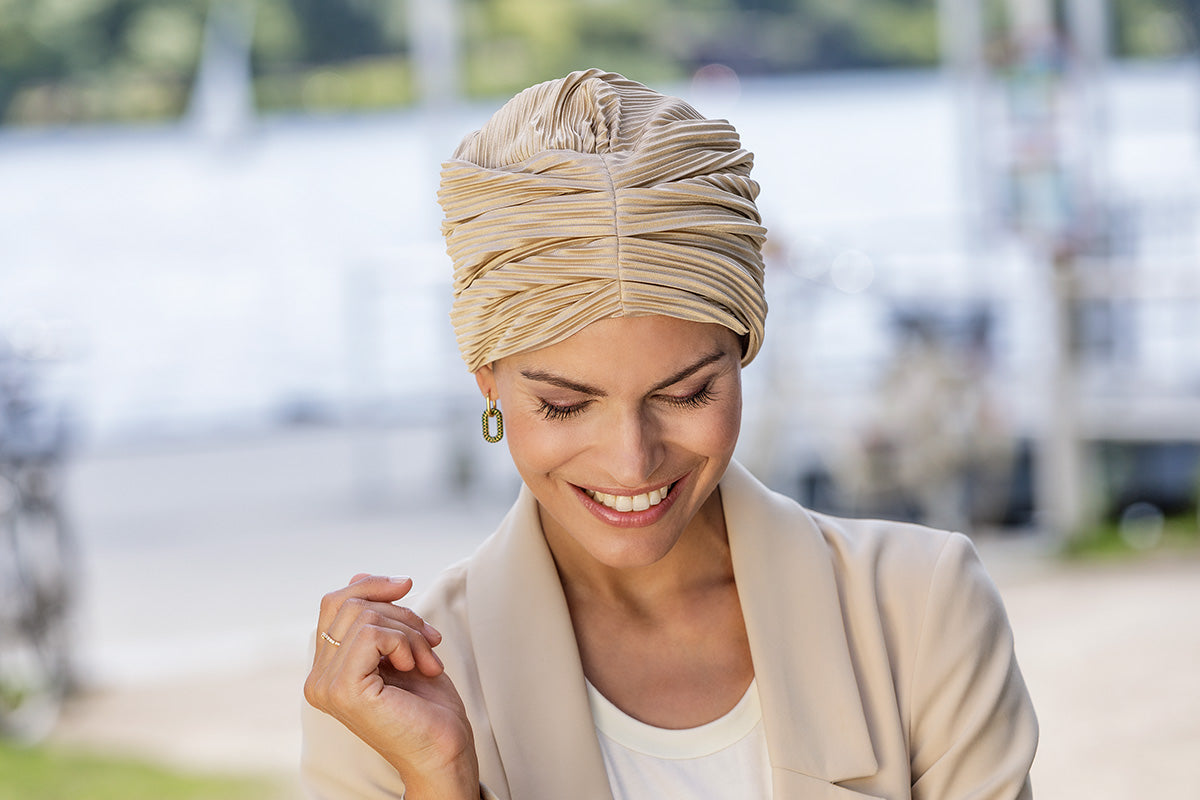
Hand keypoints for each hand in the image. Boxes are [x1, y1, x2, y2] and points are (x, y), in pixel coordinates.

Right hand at [304, 574, 479, 798]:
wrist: (446, 751)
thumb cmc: (428, 707)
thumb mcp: (400, 647)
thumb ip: (375, 617)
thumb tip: (359, 574)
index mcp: (326, 669)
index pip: (333, 602)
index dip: (371, 585)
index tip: (407, 585)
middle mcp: (317, 679)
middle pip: (348, 603)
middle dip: (400, 611)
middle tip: (431, 638)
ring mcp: (326, 686)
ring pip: (365, 617)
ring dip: (410, 631)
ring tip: (429, 659)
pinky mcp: (344, 690)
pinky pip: (372, 634)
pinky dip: (404, 642)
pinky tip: (416, 666)